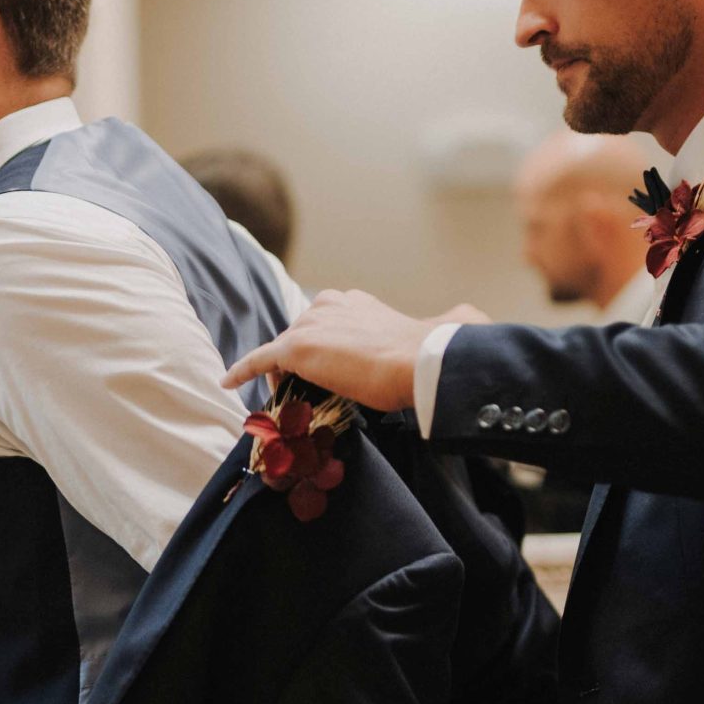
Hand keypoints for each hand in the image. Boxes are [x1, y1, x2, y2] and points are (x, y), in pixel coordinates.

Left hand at [222, 289, 470, 412]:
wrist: (421, 362)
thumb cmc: (432, 352)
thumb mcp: (438, 329)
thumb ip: (445, 321)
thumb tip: (475, 317)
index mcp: (357, 302)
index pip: (325, 322)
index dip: (322, 348)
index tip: (325, 369)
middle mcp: (330, 305)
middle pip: (300, 335)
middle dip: (301, 362)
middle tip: (307, 392)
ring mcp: (311, 325)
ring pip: (284, 351)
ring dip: (282, 374)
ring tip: (287, 401)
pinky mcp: (296, 348)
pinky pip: (260, 359)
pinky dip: (243, 370)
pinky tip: (228, 383)